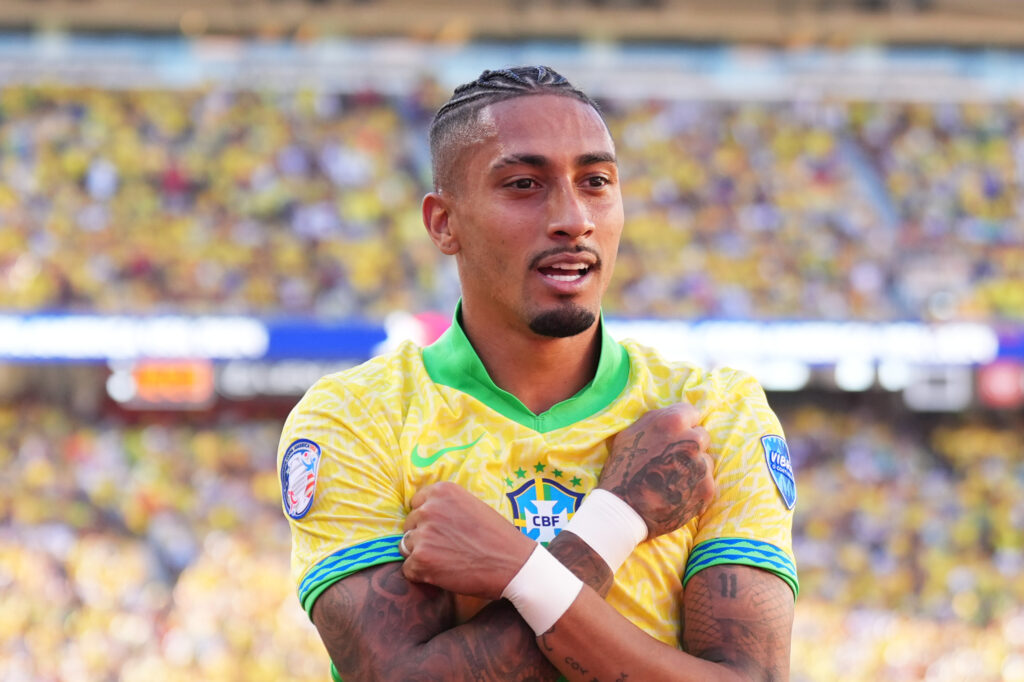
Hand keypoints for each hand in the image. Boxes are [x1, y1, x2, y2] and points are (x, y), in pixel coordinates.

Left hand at [400, 481, 535, 600]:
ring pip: (407, 547)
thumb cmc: (497, 537)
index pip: (417, 503)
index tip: (441, 530)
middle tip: (446, 549)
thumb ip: (446, 506)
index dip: (427, 519)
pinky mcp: (421, 559)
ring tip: (446, 562)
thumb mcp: (471, 506)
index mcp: (442, 491)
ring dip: (421, 556)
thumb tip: (422, 512)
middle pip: (410, 525)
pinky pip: (409, 569)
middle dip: (423, 537)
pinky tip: (443, 574)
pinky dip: (422, 575)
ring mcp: (423, 534)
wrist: (514, 564)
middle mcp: (429, 508)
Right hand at [598, 403, 713, 537]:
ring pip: (705, 460)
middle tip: (671, 460)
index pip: (692, 413)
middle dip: (689, 445)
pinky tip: (676, 492)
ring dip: (693, 467)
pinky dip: (694, 487)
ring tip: (671, 479)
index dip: (682, 425)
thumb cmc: (622, 469)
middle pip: (701, 436)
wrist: (623, 510)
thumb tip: (675, 415)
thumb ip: (656, 420)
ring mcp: (701, 466)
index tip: (674, 436)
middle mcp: (691, 441)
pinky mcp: (707, 490)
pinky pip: (706, 482)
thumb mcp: (630, 433)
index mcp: (672, 422)